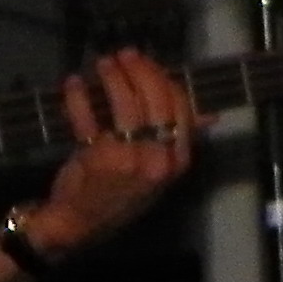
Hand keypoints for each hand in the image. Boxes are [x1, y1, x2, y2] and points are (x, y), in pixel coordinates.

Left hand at [24, 48, 196, 258]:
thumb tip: (210, 114)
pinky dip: (78, 99)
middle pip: (154, 100)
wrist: (79, 226)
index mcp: (177, 160)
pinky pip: (88, 119)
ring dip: (113, 77)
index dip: (163, 78)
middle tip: (124, 54)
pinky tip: (72, 84)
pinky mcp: (97, 157)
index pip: (179, 107)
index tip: (146, 64)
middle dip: (139, 70)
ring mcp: (128, 158)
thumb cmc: (120, 194)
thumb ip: (178, 139)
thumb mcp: (158, 170)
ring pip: (125, 104)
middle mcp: (158, 158)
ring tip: (102, 63)